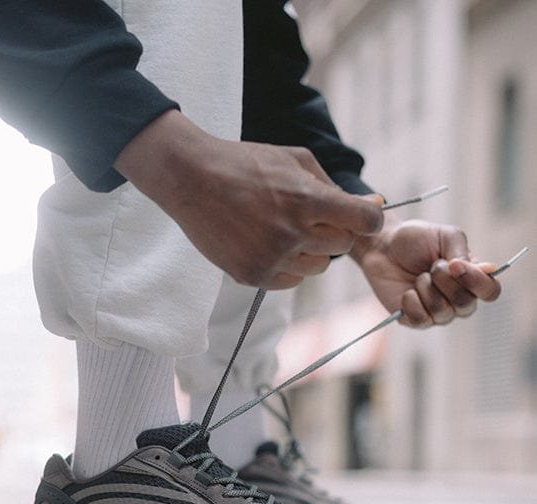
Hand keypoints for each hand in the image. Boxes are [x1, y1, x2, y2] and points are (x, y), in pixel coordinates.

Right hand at [115, 111, 382, 288]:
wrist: (192, 179)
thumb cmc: (247, 164)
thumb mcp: (294, 159)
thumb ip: (334, 185)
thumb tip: (375, 205)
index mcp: (307, 198)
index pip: (364, 222)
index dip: (368, 220)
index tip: (360, 217)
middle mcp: (292, 231)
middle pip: (341, 246)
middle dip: (331, 231)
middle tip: (307, 216)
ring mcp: (271, 257)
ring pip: (318, 268)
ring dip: (309, 251)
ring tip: (283, 229)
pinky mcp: (253, 275)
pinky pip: (291, 282)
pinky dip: (287, 267)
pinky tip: (268, 244)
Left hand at [351, 218, 501, 327]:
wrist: (382, 247)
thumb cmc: (416, 240)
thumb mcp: (445, 236)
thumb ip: (464, 252)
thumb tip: (487, 269)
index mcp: (470, 277)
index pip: (490, 291)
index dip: (477, 282)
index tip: (455, 265)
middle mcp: (457, 298)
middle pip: (466, 305)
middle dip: (446, 283)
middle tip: (432, 266)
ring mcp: (437, 311)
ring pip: (443, 313)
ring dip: (428, 289)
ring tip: (419, 276)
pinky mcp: (414, 319)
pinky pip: (421, 321)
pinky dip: (413, 302)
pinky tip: (407, 291)